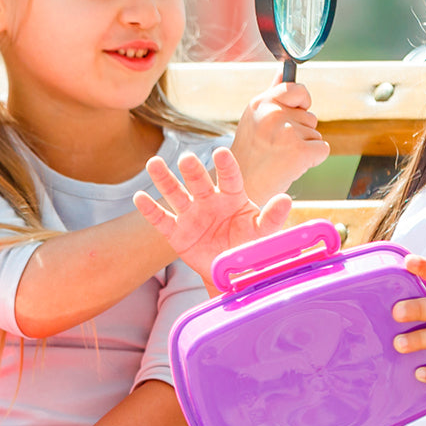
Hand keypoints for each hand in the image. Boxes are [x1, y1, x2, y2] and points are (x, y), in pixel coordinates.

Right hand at [134, 146, 292, 285]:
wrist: (233, 273)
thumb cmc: (250, 246)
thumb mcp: (264, 233)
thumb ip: (272, 217)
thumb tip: (286, 199)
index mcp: (233, 198)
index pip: (230, 178)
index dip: (225, 166)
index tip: (220, 152)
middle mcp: (210, 201)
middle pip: (199, 182)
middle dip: (192, 170)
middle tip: (187, 159)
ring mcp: (191, 216)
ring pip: (176, 194)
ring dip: (164, 180)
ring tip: (154, 164)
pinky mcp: (177, 233)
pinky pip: (162, 220)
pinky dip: (150, 210)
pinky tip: (139, 197)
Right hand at [231, 76, 329, 201]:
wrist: (245, 187)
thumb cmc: (251, 156)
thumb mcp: (255, 118)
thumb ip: (273, 94)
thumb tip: (283, 70)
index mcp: (261, 103)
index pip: (296, 88)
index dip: (302, 101)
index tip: (298, 112)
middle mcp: (273, 113)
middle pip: (309, 117)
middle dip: (300, 133)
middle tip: (278, 148)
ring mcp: (287, 132)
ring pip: (315, 134)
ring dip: (305, 147)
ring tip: (282, 157)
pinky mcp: (300, 151)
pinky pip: (323, 149)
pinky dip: (314, 159)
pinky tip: (293, 165)